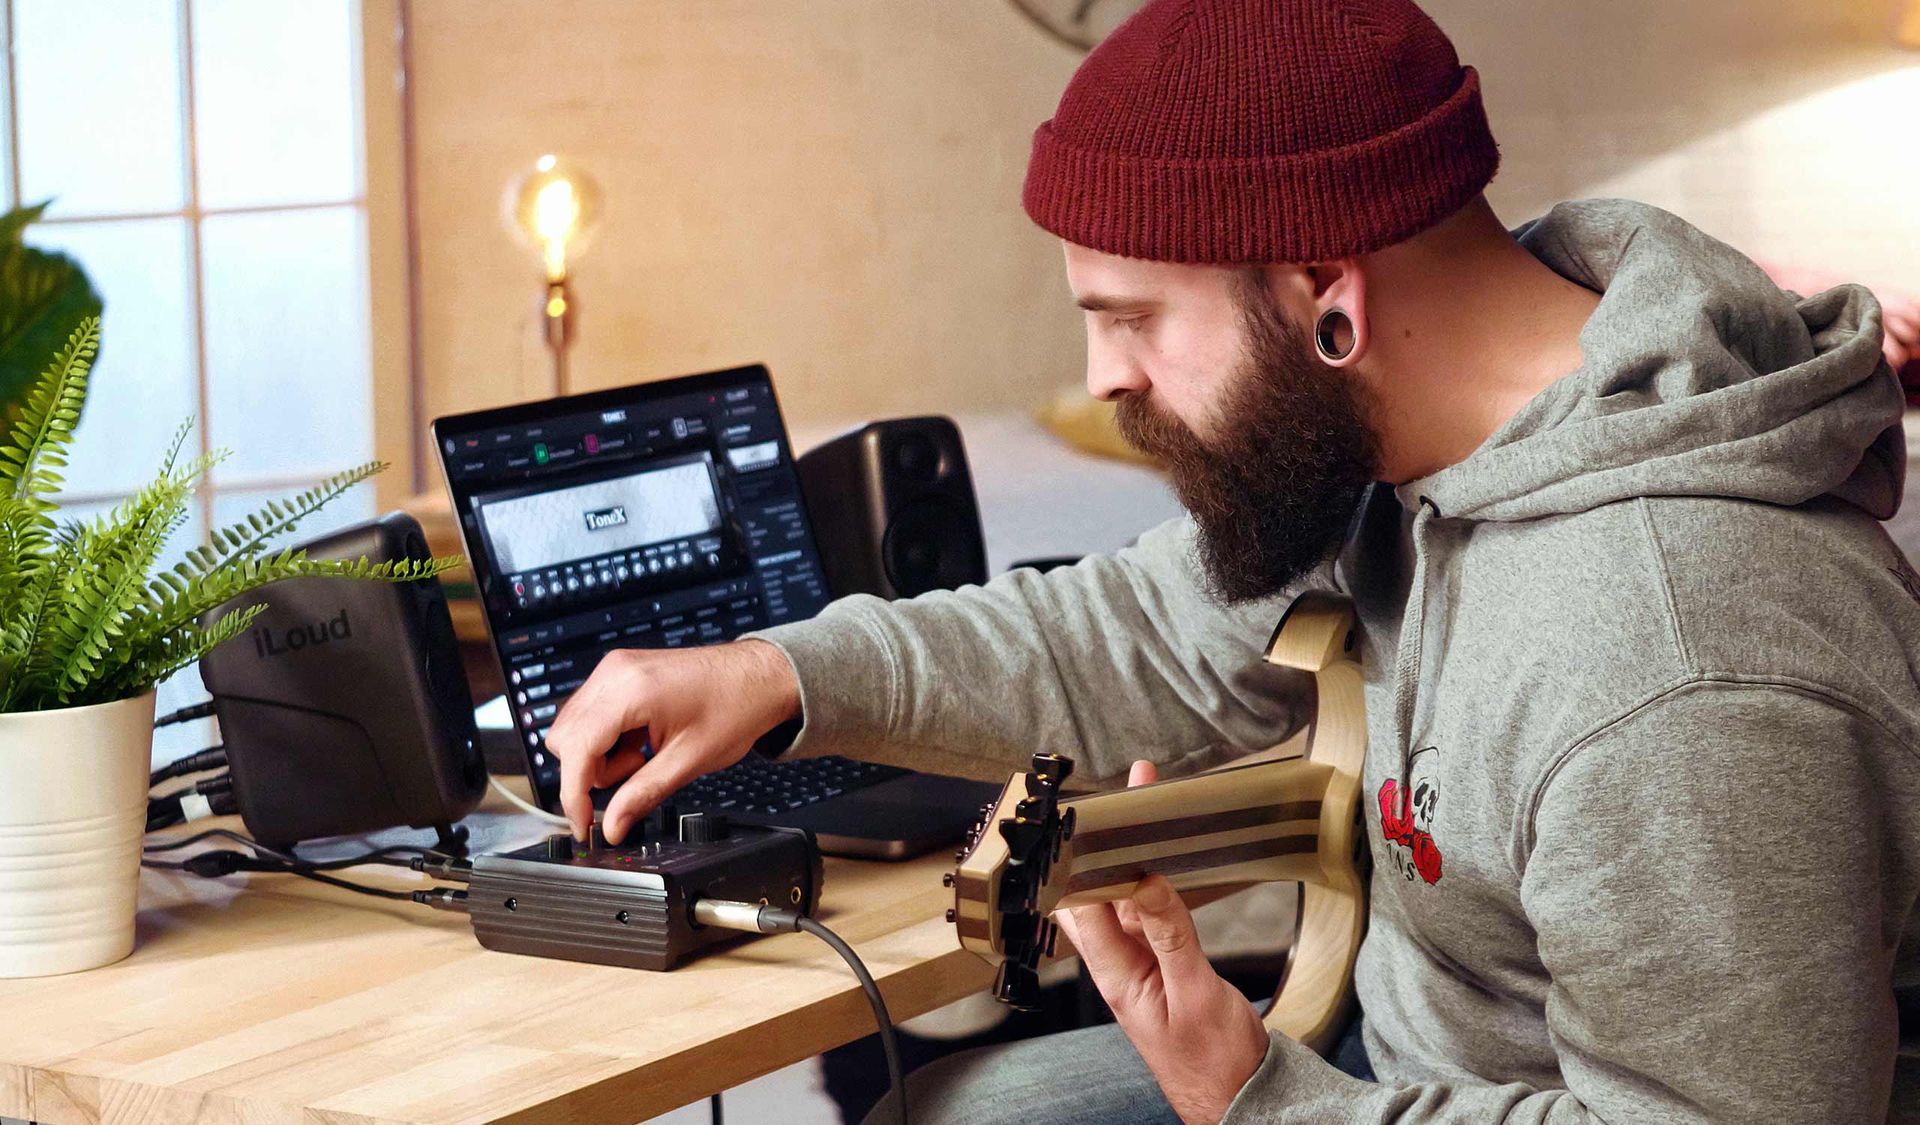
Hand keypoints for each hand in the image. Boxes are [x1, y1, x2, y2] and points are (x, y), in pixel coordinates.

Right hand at [543, 639, 800, 843]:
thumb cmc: (736, 707)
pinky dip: (608, 738)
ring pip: (574, 726)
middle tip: (634, 777)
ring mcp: (615, 668)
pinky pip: (591, 713)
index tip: (584, 826)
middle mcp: (614, 672)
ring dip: (599, 755)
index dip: (574, 796)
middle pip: (565, 738)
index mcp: (629, 690)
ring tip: (644, 757)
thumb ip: (643, 794)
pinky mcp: (620, 672)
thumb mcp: (689, 761)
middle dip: (591, 771)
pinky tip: (642, 743)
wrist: (759, 676)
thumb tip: (612, 826)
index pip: (576, 750)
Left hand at [1054, 760, 1270, 1124]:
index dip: (1083, 856)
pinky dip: (1147, 881)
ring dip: (1126, 858)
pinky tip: (1155, 859)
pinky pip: (1144, 915)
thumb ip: (1170, 936)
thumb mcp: (1196, 994)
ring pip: (1120, 900)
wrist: (1238, 1099)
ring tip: (1137, 811)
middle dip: (1103, 844)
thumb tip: (1146, 881)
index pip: (1084, 902)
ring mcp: (1137, 965)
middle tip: (1121, 795)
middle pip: (1096, 893)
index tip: (1092, 816)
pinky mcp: (1159, 966)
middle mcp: (1118, 966)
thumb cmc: (1215, 1062)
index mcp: (1115, 975)